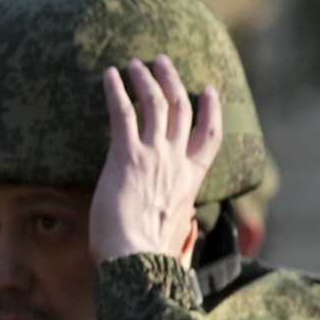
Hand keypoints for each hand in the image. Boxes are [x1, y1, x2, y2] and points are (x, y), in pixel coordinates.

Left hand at [88, 55, 222, 262]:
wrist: (135, 257)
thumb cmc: (149, 255)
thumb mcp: (176, 238)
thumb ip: (184, 228)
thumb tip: (189, 229)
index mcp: (191, 179)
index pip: (210, 135)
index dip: (210, 108)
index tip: (207, 89)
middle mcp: (176, 161)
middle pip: (182, 108)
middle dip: (172, 81)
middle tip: (161, 62)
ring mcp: (154, 155)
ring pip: (155, 104)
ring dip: (145, 79)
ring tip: (134, 63)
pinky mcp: (126, 156)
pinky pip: (123, 113)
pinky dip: (117, 91)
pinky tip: (108, 76)